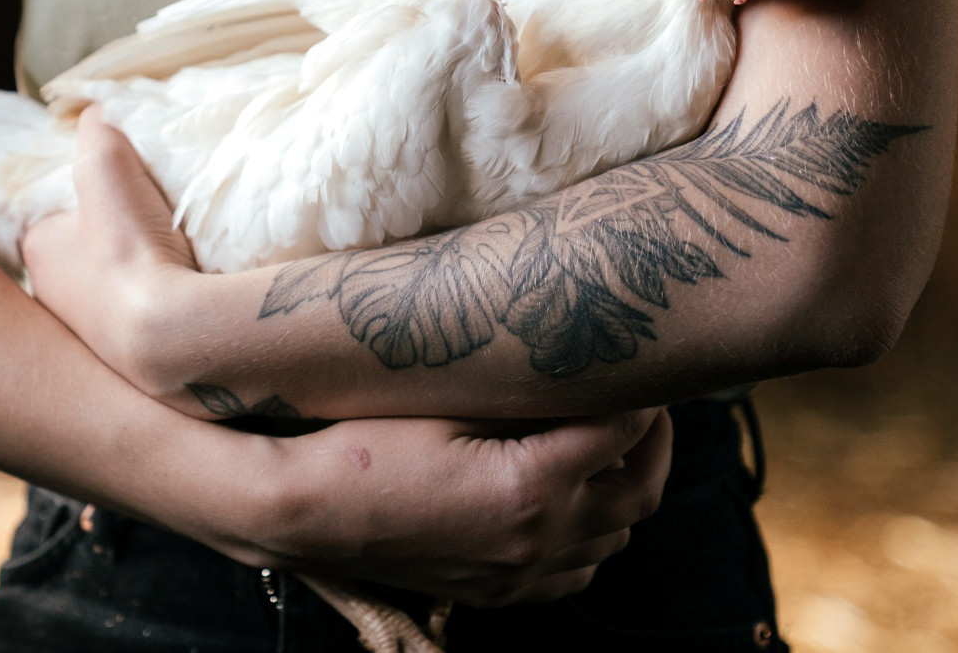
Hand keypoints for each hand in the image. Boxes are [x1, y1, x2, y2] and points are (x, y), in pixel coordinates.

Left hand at [22, 108, 210, 400]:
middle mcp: (49, 299)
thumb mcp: (105, 163)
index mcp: (35, 253)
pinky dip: (155, 306)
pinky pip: (138, 321)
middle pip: (80, 256)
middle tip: (149, 227)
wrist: (168, 335)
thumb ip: (98, 127)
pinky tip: (182, 293)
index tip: (120, 195)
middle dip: (108, 243)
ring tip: (173, 258)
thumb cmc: (127, 245)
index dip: (83, 202)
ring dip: (135, 277)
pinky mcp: (122, 361)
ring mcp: (86, 335)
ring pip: (109, 292)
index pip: (51, 218)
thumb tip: (95, 106)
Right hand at [224, 406, 674, 606]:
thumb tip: (581, 364)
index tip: (637, 365)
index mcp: (531, 487)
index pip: (621, 433)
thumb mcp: (448, 402)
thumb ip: (524, 392)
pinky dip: (591, 537)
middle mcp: (536, 541)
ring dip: (625, 490)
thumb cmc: (364, 440)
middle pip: (637, 494)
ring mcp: (517, 575)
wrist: (304, 511)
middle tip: (644, 402)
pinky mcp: (496, 593)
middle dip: (653, 443)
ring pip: (614, 539)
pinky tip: (572, 501)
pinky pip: (574, 574)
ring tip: (611, 445)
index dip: (639, 394)